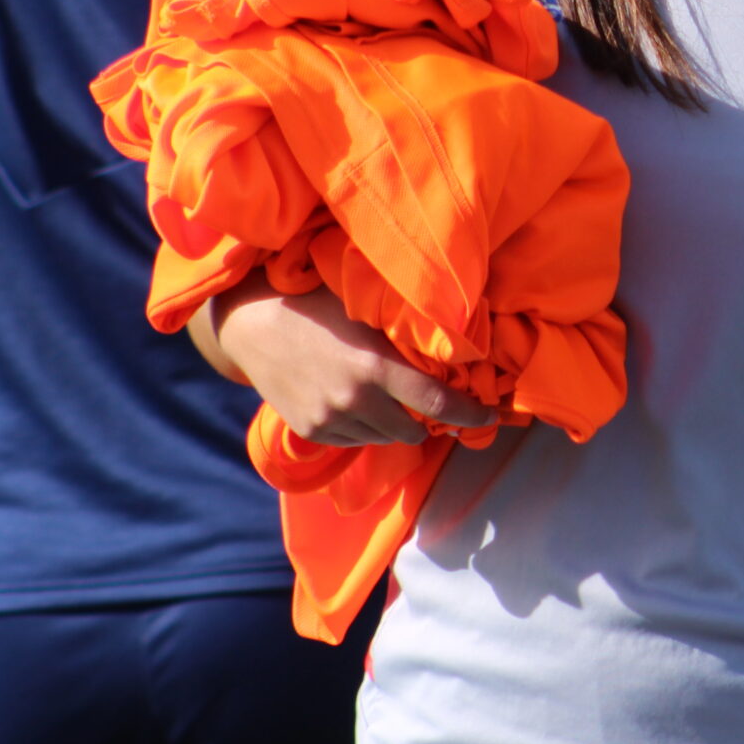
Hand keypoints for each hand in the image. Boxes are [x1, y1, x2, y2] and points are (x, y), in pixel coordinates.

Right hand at [211, 277, 492, 445]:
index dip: (470, 415)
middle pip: (413, 430)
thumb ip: (405, 335)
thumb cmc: (317, 303)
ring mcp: (331, 420)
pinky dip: (365, 427)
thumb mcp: (367, 312)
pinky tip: (356, 400)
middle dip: (427, 419)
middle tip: (427, 399)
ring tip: (385, 395)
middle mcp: (356, 400)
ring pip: (384, 437)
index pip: (439, 404)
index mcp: (376, 368)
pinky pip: (354, 440)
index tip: (490, 417)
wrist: (253, 321)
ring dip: (394, 423)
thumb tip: (458, 344)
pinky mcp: (311, 431)